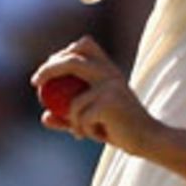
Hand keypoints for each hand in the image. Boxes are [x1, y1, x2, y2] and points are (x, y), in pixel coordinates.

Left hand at [32, 37, 159, 156]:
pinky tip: (101, 136)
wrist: (149, 141)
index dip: (62, 53)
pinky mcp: (110, 101)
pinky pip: (81, 118)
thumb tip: (44, 117)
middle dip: (49, 69)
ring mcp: (110, 85)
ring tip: (84, 133)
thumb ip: (69, 118)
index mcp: (109, 70)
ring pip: (73, 102)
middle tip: (35, 83)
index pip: (84, 45)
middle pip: (71, 60)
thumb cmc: (121, 131)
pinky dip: (85, 131)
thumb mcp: (91, 122)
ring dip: (74, 122)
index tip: (45, 72)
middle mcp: (110, 73)